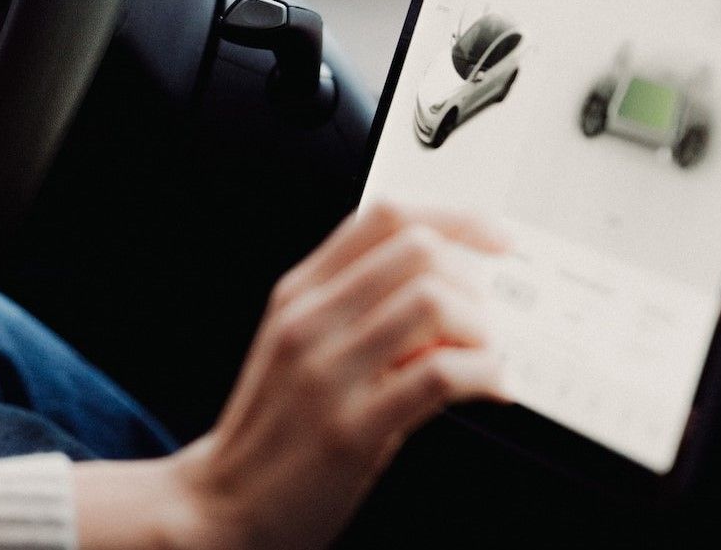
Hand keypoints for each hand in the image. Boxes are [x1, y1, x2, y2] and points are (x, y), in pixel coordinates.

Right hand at [75, 204, 508, 549]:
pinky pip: (438, 375)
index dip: (455, 218)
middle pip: (417, 250)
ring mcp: (328, 372)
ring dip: (481, 328)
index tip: (495, 237)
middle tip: (488, 318)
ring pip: (432, 303)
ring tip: (485, 356)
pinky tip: (489, 387)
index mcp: (299, 292)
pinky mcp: (351, 429)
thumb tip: (449, 295)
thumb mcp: (302, 347)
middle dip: (474, 279)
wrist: (225, 502)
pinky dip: (483, 374)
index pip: (385, 217)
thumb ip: (361, 310)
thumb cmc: (275, 427)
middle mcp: (310, 320)